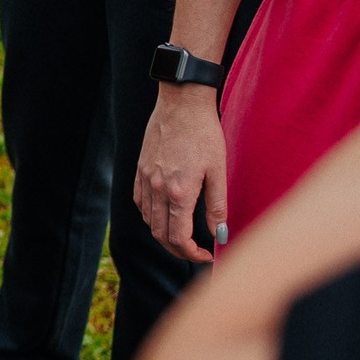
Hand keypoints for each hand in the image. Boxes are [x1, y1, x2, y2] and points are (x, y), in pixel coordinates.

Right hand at [134, 85, 226, 263]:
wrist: (181, 103)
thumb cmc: (204, 134)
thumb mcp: (218, 170)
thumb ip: (217, 206)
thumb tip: (219, 235)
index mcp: (179, 193)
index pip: (179, 237)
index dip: (192, 254)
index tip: (207, 255)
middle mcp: (157, 189)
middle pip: (160, 234)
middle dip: (178, 249)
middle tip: (196, 252)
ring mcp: (145, 180)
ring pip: (148, 221)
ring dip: (164, 235)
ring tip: (183, 236)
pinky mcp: (140, 170)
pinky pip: (141, 203)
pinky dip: (151, 216)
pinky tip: (164, 215)